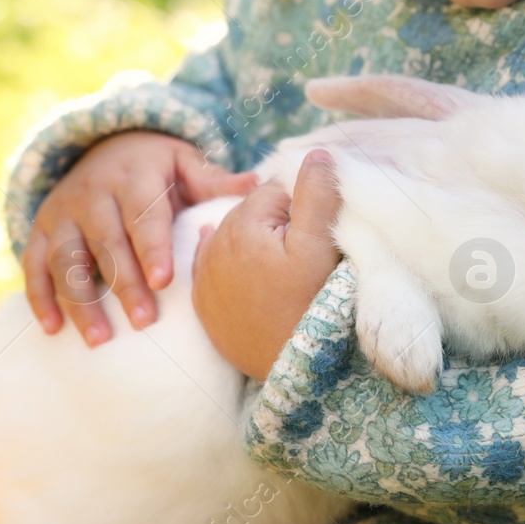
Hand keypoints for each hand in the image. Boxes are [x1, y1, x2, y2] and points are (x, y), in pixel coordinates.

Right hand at [25, 130, 257, 345]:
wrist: (103, 144)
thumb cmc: (156, 167)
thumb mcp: (184, 163)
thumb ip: (214, 180)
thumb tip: (257, 186)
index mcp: (133, 177)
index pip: (143, 214)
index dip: (152, 247)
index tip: (164, 281)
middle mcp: (93, 193)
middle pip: (106, 242)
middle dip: (123, 284)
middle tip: (143, 321)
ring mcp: (62, 213)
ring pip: (66, 259)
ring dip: (80, 300)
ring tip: (99, 339)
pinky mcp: (41, 230)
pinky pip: (33, 264)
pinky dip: (39, 297)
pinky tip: (52, 329)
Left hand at [191, 148, 342, 379]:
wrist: (294, 370)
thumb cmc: (310, 305)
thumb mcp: (320, 245)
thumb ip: (316, 193)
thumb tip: (314, 153)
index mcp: (241, 225)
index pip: (275, 191)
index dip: (301, 205)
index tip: (317, 229)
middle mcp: (212, 247)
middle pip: (252, 215)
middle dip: (276, 222)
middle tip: (302, 254)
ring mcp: (204, 279)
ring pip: (232, 241)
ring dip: (254, 245)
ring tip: (281, 268)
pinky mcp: (205, 307)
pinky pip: (213, 271)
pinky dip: (228, 265)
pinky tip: (232, 261)